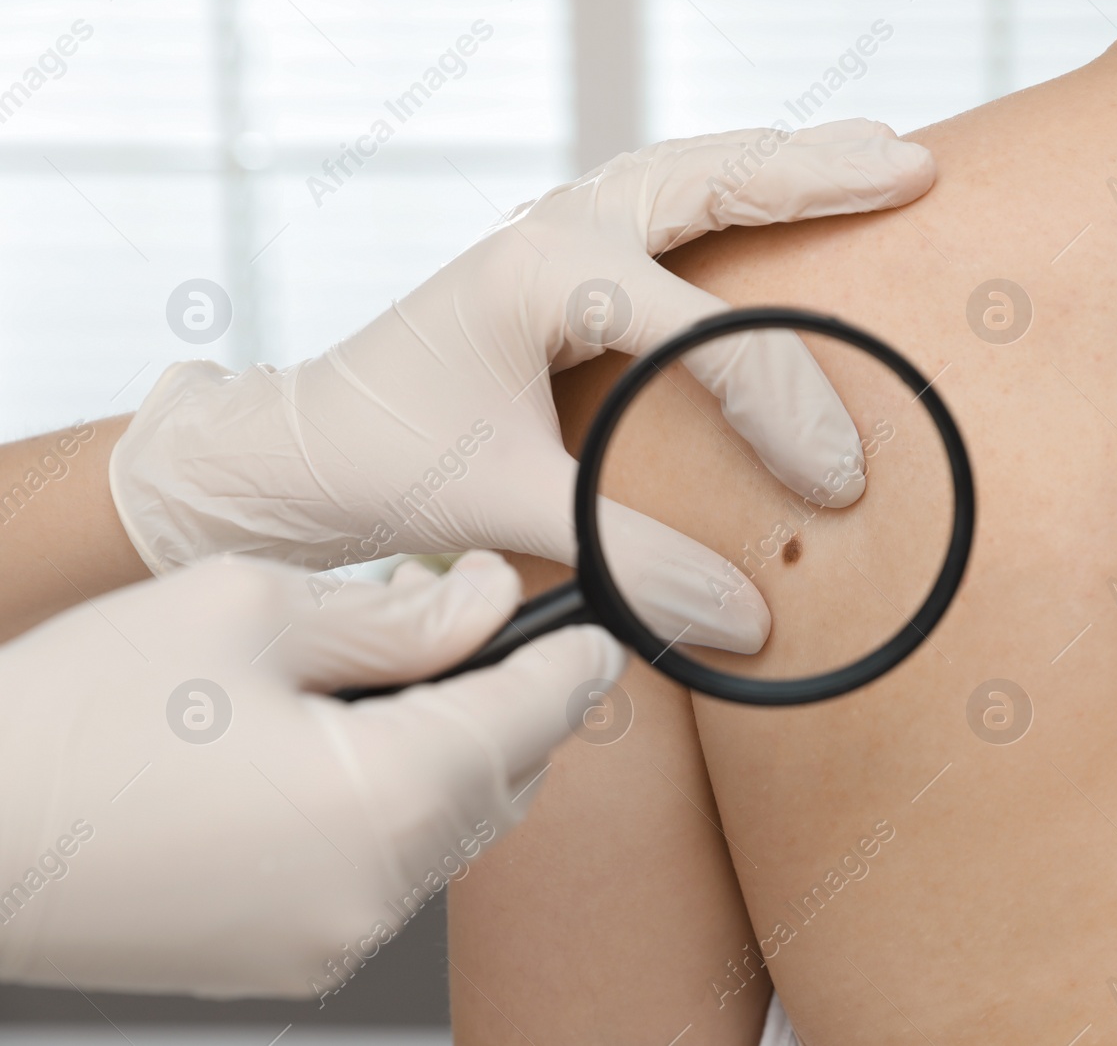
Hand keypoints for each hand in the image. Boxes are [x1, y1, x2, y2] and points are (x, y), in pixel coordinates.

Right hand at [0, 551, 621, 997]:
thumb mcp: (251, 611)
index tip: (593, 635)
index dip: (571, 665)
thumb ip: (398, 615)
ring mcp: (333, 938)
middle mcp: (377, 889)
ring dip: (450, 758)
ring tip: (384, 688)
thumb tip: (485, 603)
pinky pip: (388, 875)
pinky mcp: (291, 958)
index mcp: (386, 796)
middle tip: (470, 635)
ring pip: (450, 830)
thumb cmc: (78, 718)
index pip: (532, 718)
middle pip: (503, 781)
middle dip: (507, 705)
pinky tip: (335, 756)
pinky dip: (393, 812)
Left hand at [110, 119, 935, 651]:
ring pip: (694, 173)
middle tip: (916, 168)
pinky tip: (785, 195)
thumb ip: (624, 554)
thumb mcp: (503, 508)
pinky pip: (670, 206)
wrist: (296, 451)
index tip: (839, 486)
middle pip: (710, 180)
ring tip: (884, 152)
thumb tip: (746, 615)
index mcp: (543, 274)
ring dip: (786, 163)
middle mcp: (555, 231)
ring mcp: (556, 234)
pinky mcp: (560, 260)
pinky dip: (739, 192)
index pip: (703, 330)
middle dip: (819, 177)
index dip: (785, 406)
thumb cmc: (381, 464)